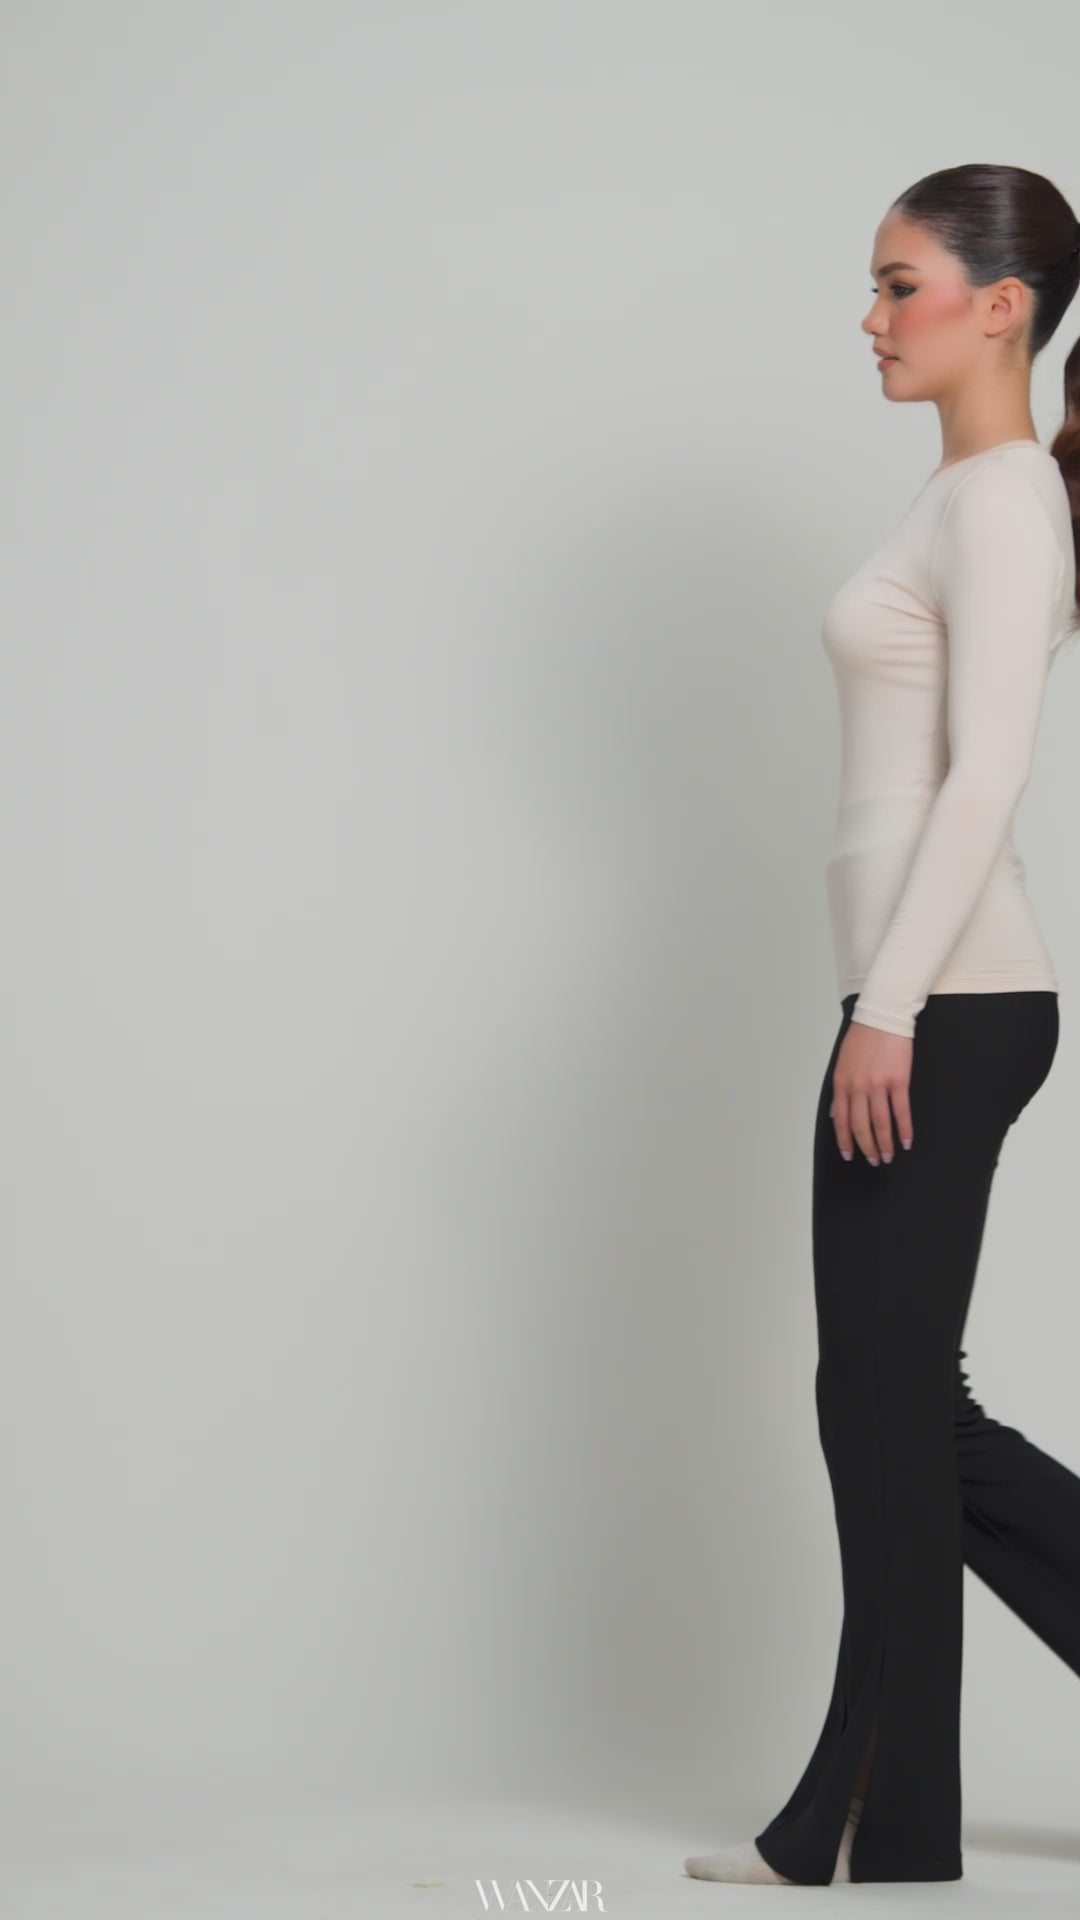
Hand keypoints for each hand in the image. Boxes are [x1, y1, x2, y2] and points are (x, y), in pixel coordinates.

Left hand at [830, 1021, 913, 1164]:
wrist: (882, 1017)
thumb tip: (837, 1115)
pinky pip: (901, 1111)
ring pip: (880, 1123)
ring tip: (889, 1156)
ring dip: (885, 1143)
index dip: (845, 1141)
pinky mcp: (898, 1081)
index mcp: (842, 1083)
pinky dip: (904, 1130)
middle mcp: (858, 1087)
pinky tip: (906, 1141)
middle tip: (874, 1160)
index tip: (850, 1155)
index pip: (842, 1121)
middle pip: (861, 1126)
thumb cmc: (862, 1038)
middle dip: (867, 1148)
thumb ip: (841, 1090)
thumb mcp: (842, 1063)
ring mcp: (878, 1085)